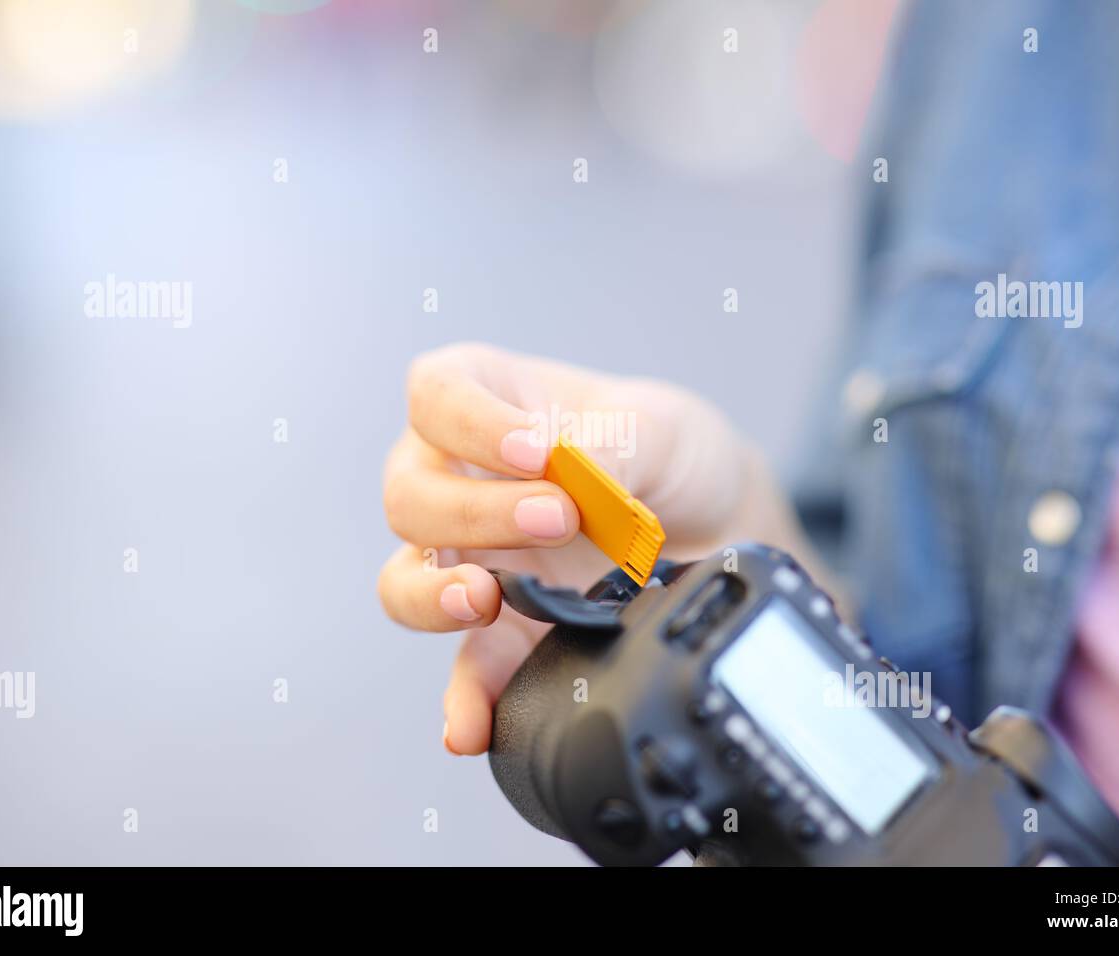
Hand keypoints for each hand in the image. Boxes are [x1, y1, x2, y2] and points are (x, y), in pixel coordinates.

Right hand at [378, 343, 816, 753]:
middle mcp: (459, 479)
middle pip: (410, 494)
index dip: (471, 424)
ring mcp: (470, 558)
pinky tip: (472, 723)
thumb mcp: (659, 427)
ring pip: (405, 580)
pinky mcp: (498, 631)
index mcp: (487, 402)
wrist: (713, 522)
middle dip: (475, 510)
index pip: (437, 395)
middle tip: (559, 517)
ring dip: (434, 595)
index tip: (535, 450)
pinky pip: (462, 669)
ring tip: (487, 599)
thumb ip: (613, 446)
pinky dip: (463, 699)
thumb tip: (574, 480)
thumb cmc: (667, 451)